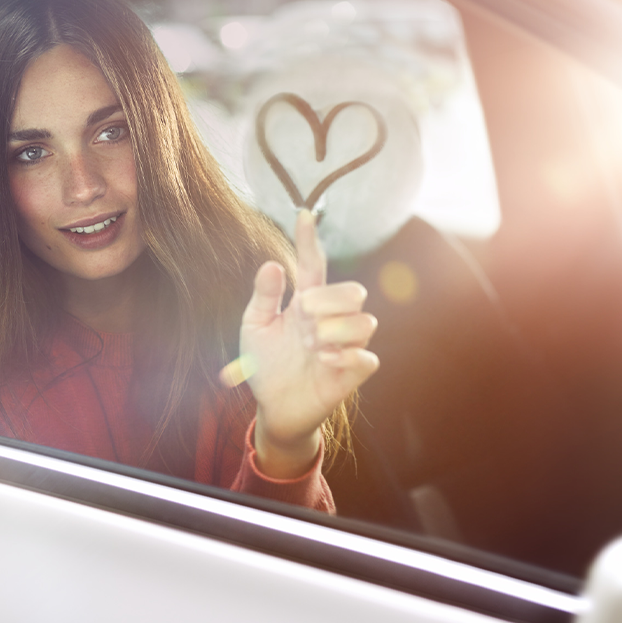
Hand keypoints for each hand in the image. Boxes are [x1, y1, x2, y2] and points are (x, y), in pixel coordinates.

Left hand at [229, 210, 379, 477]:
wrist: (274, 408)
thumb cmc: (266, 365)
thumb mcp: (255, 328)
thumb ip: (263, 297)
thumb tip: (272, 263)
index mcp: (306, 302)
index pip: (314, 264)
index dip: (310, 240)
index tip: (304, 215)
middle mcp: (331, 319)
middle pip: (354, 291)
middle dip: (329, 300)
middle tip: (303, 317)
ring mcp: (346, 345)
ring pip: (364, 322)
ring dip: (333, 331)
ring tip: (310, 347)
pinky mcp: (354, 372)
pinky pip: (367, 357)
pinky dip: (345, 356)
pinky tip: (323, 362)